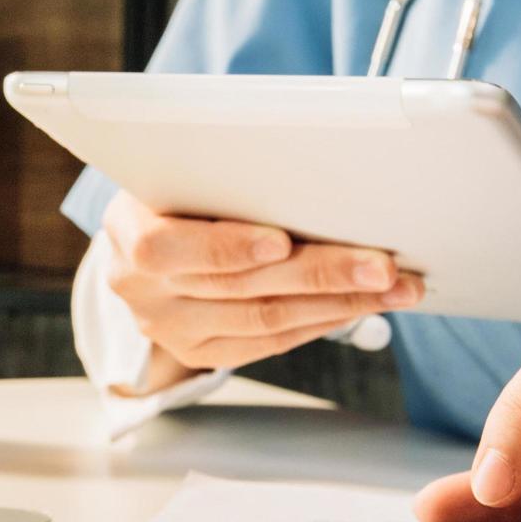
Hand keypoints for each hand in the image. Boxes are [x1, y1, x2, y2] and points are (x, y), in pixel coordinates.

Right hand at [100, 193, 424, 392]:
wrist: (148, 241)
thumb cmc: (179, 190)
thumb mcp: (183, 169)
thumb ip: (226, 175)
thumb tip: (312, 171)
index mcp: (126, 232)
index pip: (167, 247)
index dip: (226, 246)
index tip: (282, 241)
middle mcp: (139, 289)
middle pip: (237, 287)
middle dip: (319, 274)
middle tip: (382, 266)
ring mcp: (167, 328)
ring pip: (263, 320)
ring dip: (338, 303)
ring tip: (394, 287)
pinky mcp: (199, 352)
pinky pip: (268, 343)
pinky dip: (320, 322)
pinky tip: (360, 304)